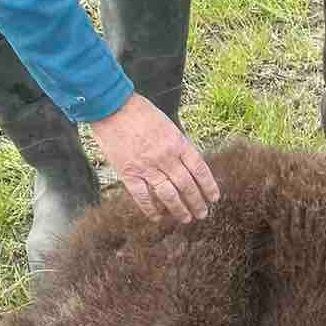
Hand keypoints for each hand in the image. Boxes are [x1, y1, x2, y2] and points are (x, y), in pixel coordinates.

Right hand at [89, 93, 219, 223]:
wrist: (112, 107)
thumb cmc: (139, 112)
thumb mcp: (167, 124)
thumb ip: (177, 145)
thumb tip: (188, 164)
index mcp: (177, 143)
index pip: (199, 169)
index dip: (208, 186)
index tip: (214, 197)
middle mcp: (165, 157)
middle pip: (186, 185)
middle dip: (197, 202)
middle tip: (202, 214)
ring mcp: (147, 167)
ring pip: (169, 195)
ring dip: (179, 209)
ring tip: (186, 218)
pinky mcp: (129, 173)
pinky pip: (143, 197)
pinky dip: (151, 209)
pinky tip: (157, 217)